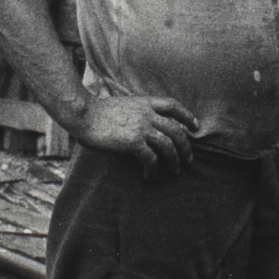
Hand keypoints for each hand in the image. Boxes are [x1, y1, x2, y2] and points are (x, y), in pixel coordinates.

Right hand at [70, 92, 196, 171]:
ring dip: (174, 160)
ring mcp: (141, 127)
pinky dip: (153, 169)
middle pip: (176, 129)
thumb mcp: (122, 105)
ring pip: (168, 145)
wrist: (83, 114)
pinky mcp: (133, 141)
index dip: (186, 115)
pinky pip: (150, 158)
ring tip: (175, 171)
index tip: (195, 126)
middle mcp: (147, 114)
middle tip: (188, 159)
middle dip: (185, 146)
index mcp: (144, 102)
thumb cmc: (96, 111)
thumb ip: (136, 112)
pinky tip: (149, 175)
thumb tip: (143, 125)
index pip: (173, 105)